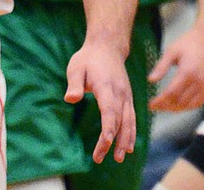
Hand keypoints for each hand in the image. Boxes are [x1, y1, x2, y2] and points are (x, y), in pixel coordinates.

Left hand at [64, 38, 135, 164]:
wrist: (107, 46)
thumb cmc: (88, 58)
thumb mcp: (76, 66)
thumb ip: (74, 83)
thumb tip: (70, 99)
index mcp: (106, 86)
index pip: (109, 110)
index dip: (108, 129)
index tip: (104, 144)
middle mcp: (120, 92)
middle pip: (119, 120)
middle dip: (112, 141)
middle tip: (102, 158)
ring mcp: (126, 95)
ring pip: (129, 120)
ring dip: (125, 140)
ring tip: (120, 157)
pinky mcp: (128, 97)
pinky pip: (132, 117)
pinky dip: (131, 132)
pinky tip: (128, 146)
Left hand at [148, 21, 203, 111]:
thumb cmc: (188, 42)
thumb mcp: (172, 51)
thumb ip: (161, 66)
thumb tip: (150, 80)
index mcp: (187, 72)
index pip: (171, 93)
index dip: (160, 101)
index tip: (150, 105)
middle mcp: (198, 82)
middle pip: (180, 101)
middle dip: (166, 106)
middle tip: (156, 107)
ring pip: (189, 105)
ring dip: (176, 108)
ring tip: (165, 107)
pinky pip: (199, 103)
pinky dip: (188, 106)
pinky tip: (179, 105)